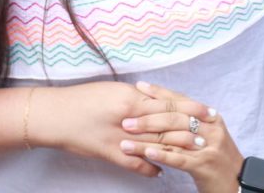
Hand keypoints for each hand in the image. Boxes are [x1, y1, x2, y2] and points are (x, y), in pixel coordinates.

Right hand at [29, 81, 212, 177]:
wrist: (55, 116)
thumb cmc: (83, 99)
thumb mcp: (114, 91)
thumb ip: (137, 97)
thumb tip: (156, 99)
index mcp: (132, 98)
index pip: (169, 104)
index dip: (191, 108)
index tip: (208, 111)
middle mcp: (129, 118)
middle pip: (166, 127)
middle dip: (189, 131)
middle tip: (208, 136)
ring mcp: (120, 138)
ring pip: (155, 146)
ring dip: (175, 150)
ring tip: (192, 153)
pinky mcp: (109, 154)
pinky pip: (134, 165)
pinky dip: (149, 168)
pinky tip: (160, 172)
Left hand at [120, 81, 243, 192]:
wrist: (238, 183)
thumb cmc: (218, 158)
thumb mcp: (209, 135)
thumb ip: (192, 122)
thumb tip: (166, 108)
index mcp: (211, 117)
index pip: (181, 101)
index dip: (160, 93)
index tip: (139, 87)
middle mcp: (211, 128)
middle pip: (175, 118)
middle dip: (147, 118)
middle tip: (125, 121)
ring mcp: (209, 146)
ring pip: (172, 139)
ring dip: (146, 140)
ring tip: (125, 142)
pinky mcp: (204, 166)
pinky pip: (179, 158)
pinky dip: (161, 155)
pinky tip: (146, 154)